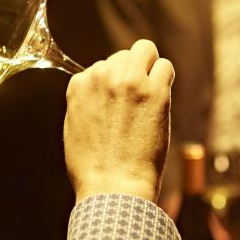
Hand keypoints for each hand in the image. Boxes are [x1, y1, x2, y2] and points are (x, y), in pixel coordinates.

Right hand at [63, 39, 174, 203]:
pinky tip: (161, 98)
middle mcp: (102, 77)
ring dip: (149, 69)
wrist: (114, 188)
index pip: (101, 66)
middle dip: (130, 72)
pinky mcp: (155, 92)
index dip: (112, 84)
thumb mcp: (74, 128)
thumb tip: (101, 90)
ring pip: (145, 51)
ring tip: (150, 94)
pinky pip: (165, 66)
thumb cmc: (93, 167)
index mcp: (80, 85)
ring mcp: (130, 82)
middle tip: (136, 100)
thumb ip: (86, 100)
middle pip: (122, 55)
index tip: (117, 104)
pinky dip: (165, 78)